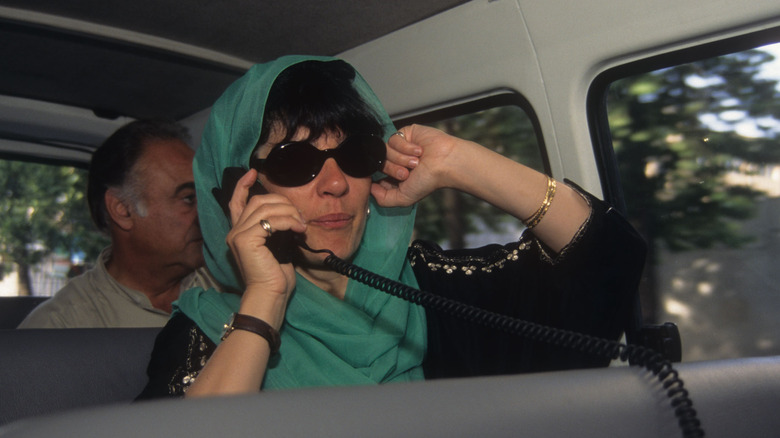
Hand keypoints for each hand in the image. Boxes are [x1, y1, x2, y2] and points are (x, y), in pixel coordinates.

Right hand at [225, 169, 305, 300]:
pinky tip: (299, 230)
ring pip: (265, 208)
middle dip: (282, 202)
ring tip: (302, 225)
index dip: (243, 184)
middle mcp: (234, 231)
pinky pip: (271, 221)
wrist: (270, 295)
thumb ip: (275, 228)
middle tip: (299, 216)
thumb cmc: (275, 275)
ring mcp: (237, 235)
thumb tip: (291, 213)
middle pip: (258, 200)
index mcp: (239, 232)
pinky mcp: (245, 240)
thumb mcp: (277, 245)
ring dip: (289, 212)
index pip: (236, 201)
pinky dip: (289, 222)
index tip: (253, 172)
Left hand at [371, 124, 459, 206]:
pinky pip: (393, 139)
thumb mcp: (404, 197)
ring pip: (385, 150)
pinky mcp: (404, 133)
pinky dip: (406, 147)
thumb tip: (369, 189)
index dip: (381, 178)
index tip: (396, 181)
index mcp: (393, 175)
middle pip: (378, 162)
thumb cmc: (428, 181)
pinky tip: (419, 151)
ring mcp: (398, 146)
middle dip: (393, 169)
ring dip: (401, 158)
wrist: (445, 163)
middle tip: (407, 173)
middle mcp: (394, 160)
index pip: (374, 174)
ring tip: (416, 162)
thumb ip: (383, 199)